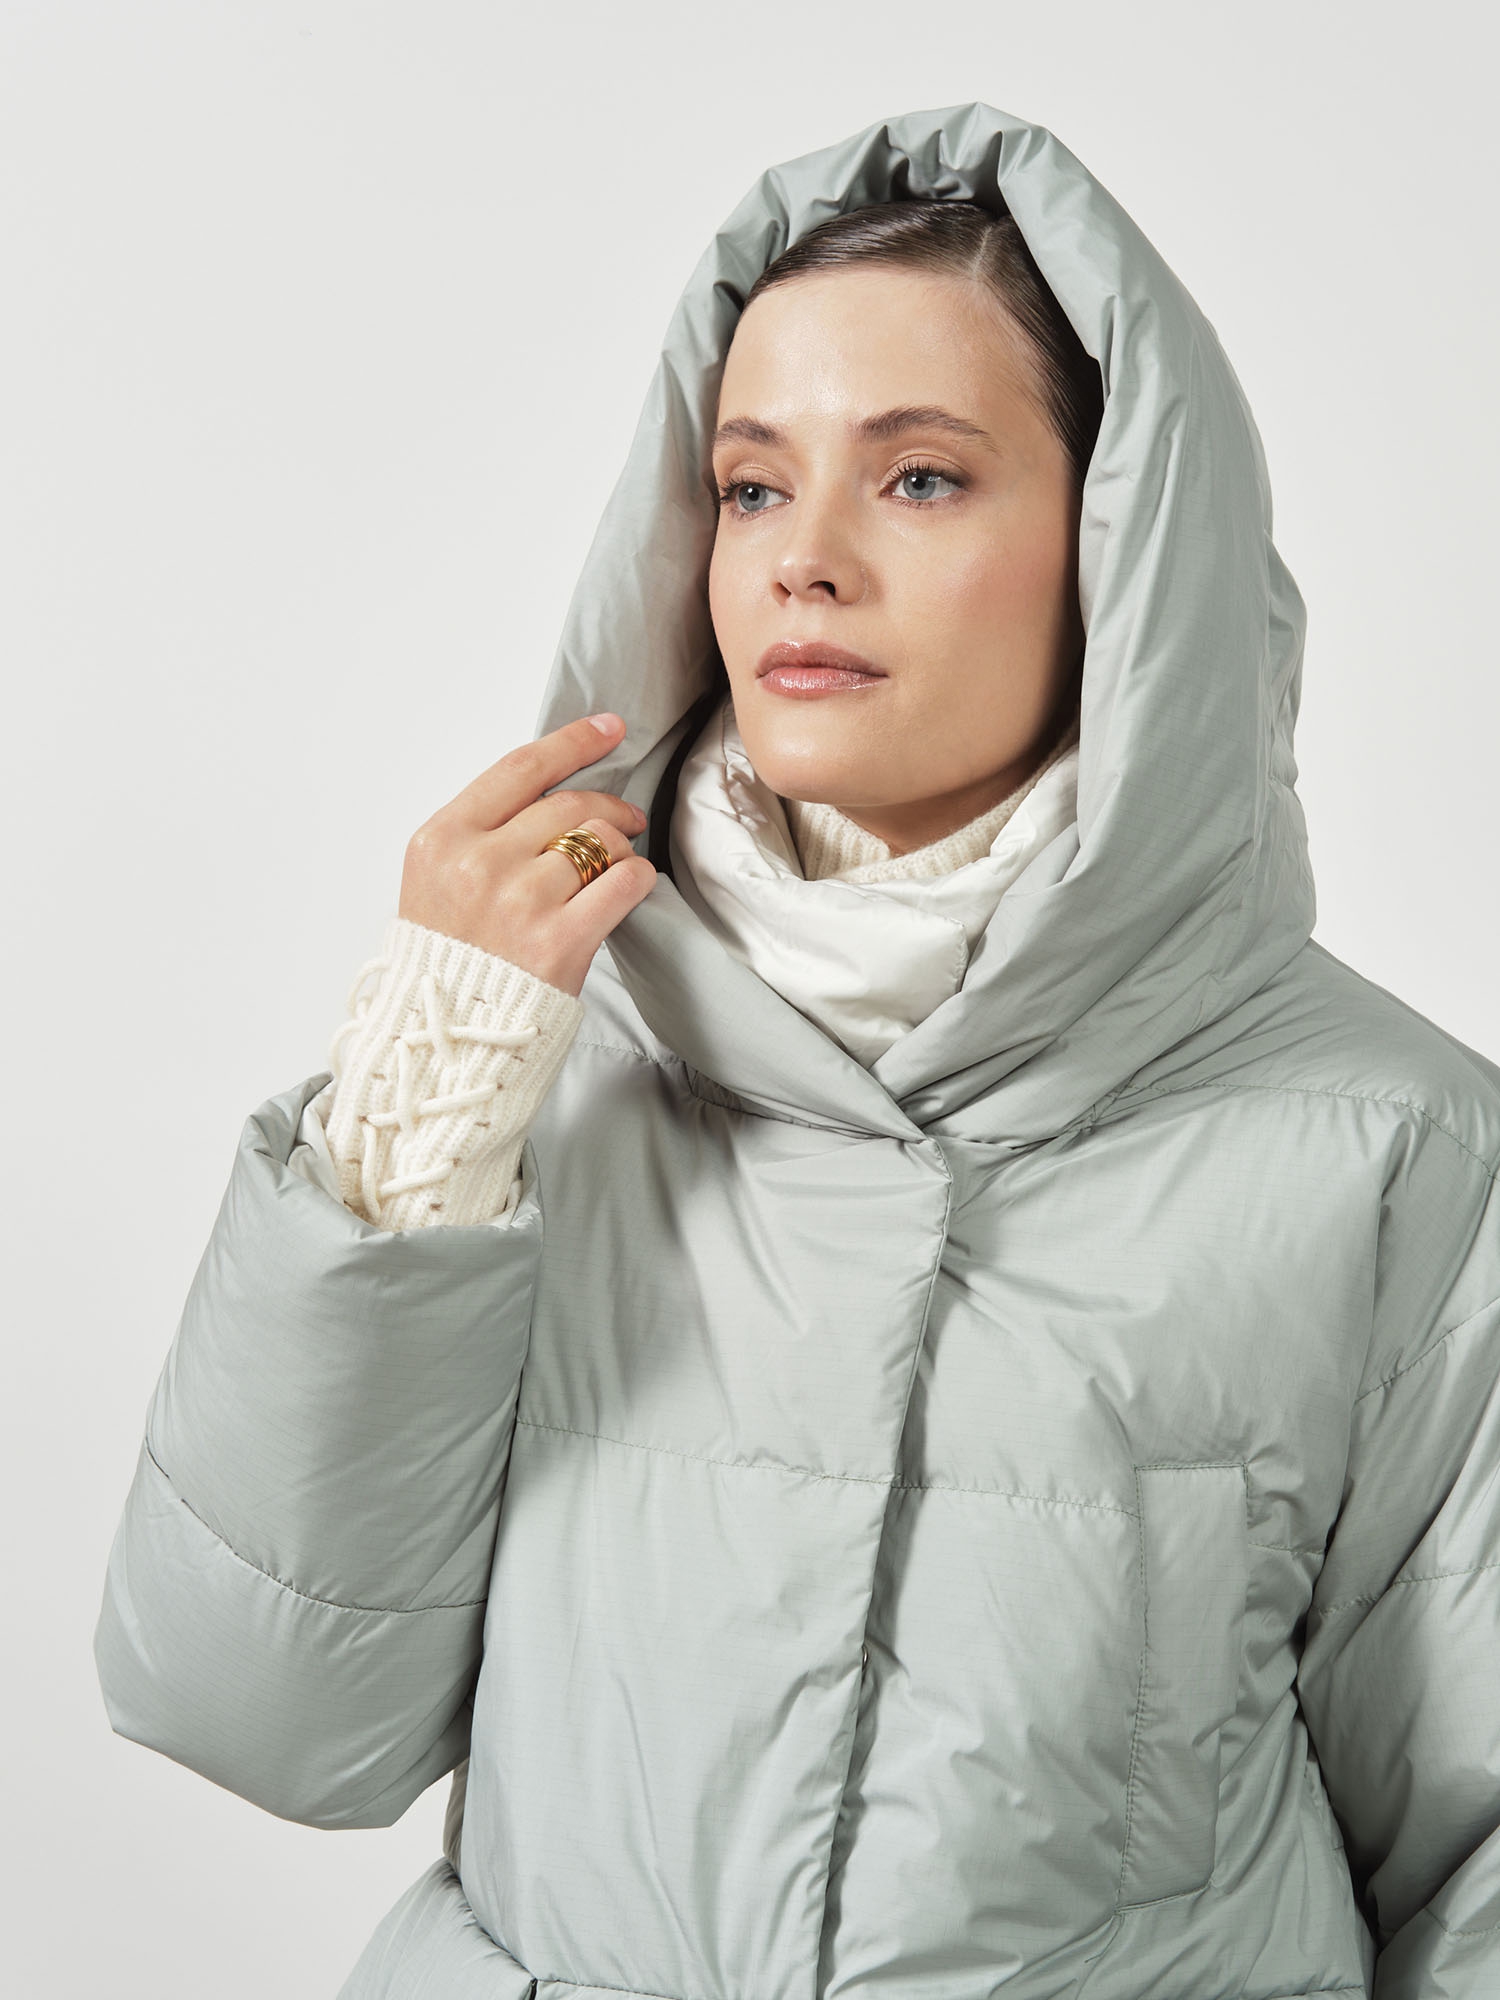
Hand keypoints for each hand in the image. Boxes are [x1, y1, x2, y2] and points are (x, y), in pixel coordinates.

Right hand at [398, 712, 656, 997]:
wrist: (445, 1036)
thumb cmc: (447, 961)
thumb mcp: (437, 882)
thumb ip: (484, 835)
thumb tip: (553, 795)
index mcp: (442, 840)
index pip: (520, 768)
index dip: (573, 741)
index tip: (608, 728)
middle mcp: (479, 863)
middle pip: (567, 805)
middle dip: (607, 806)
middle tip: (625, 818)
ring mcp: (521, 902)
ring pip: (600, 841)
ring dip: (620, 847)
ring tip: (616, 865)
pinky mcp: (560, 941)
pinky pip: (623, 883)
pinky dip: (637, 877)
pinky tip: (632, 885)